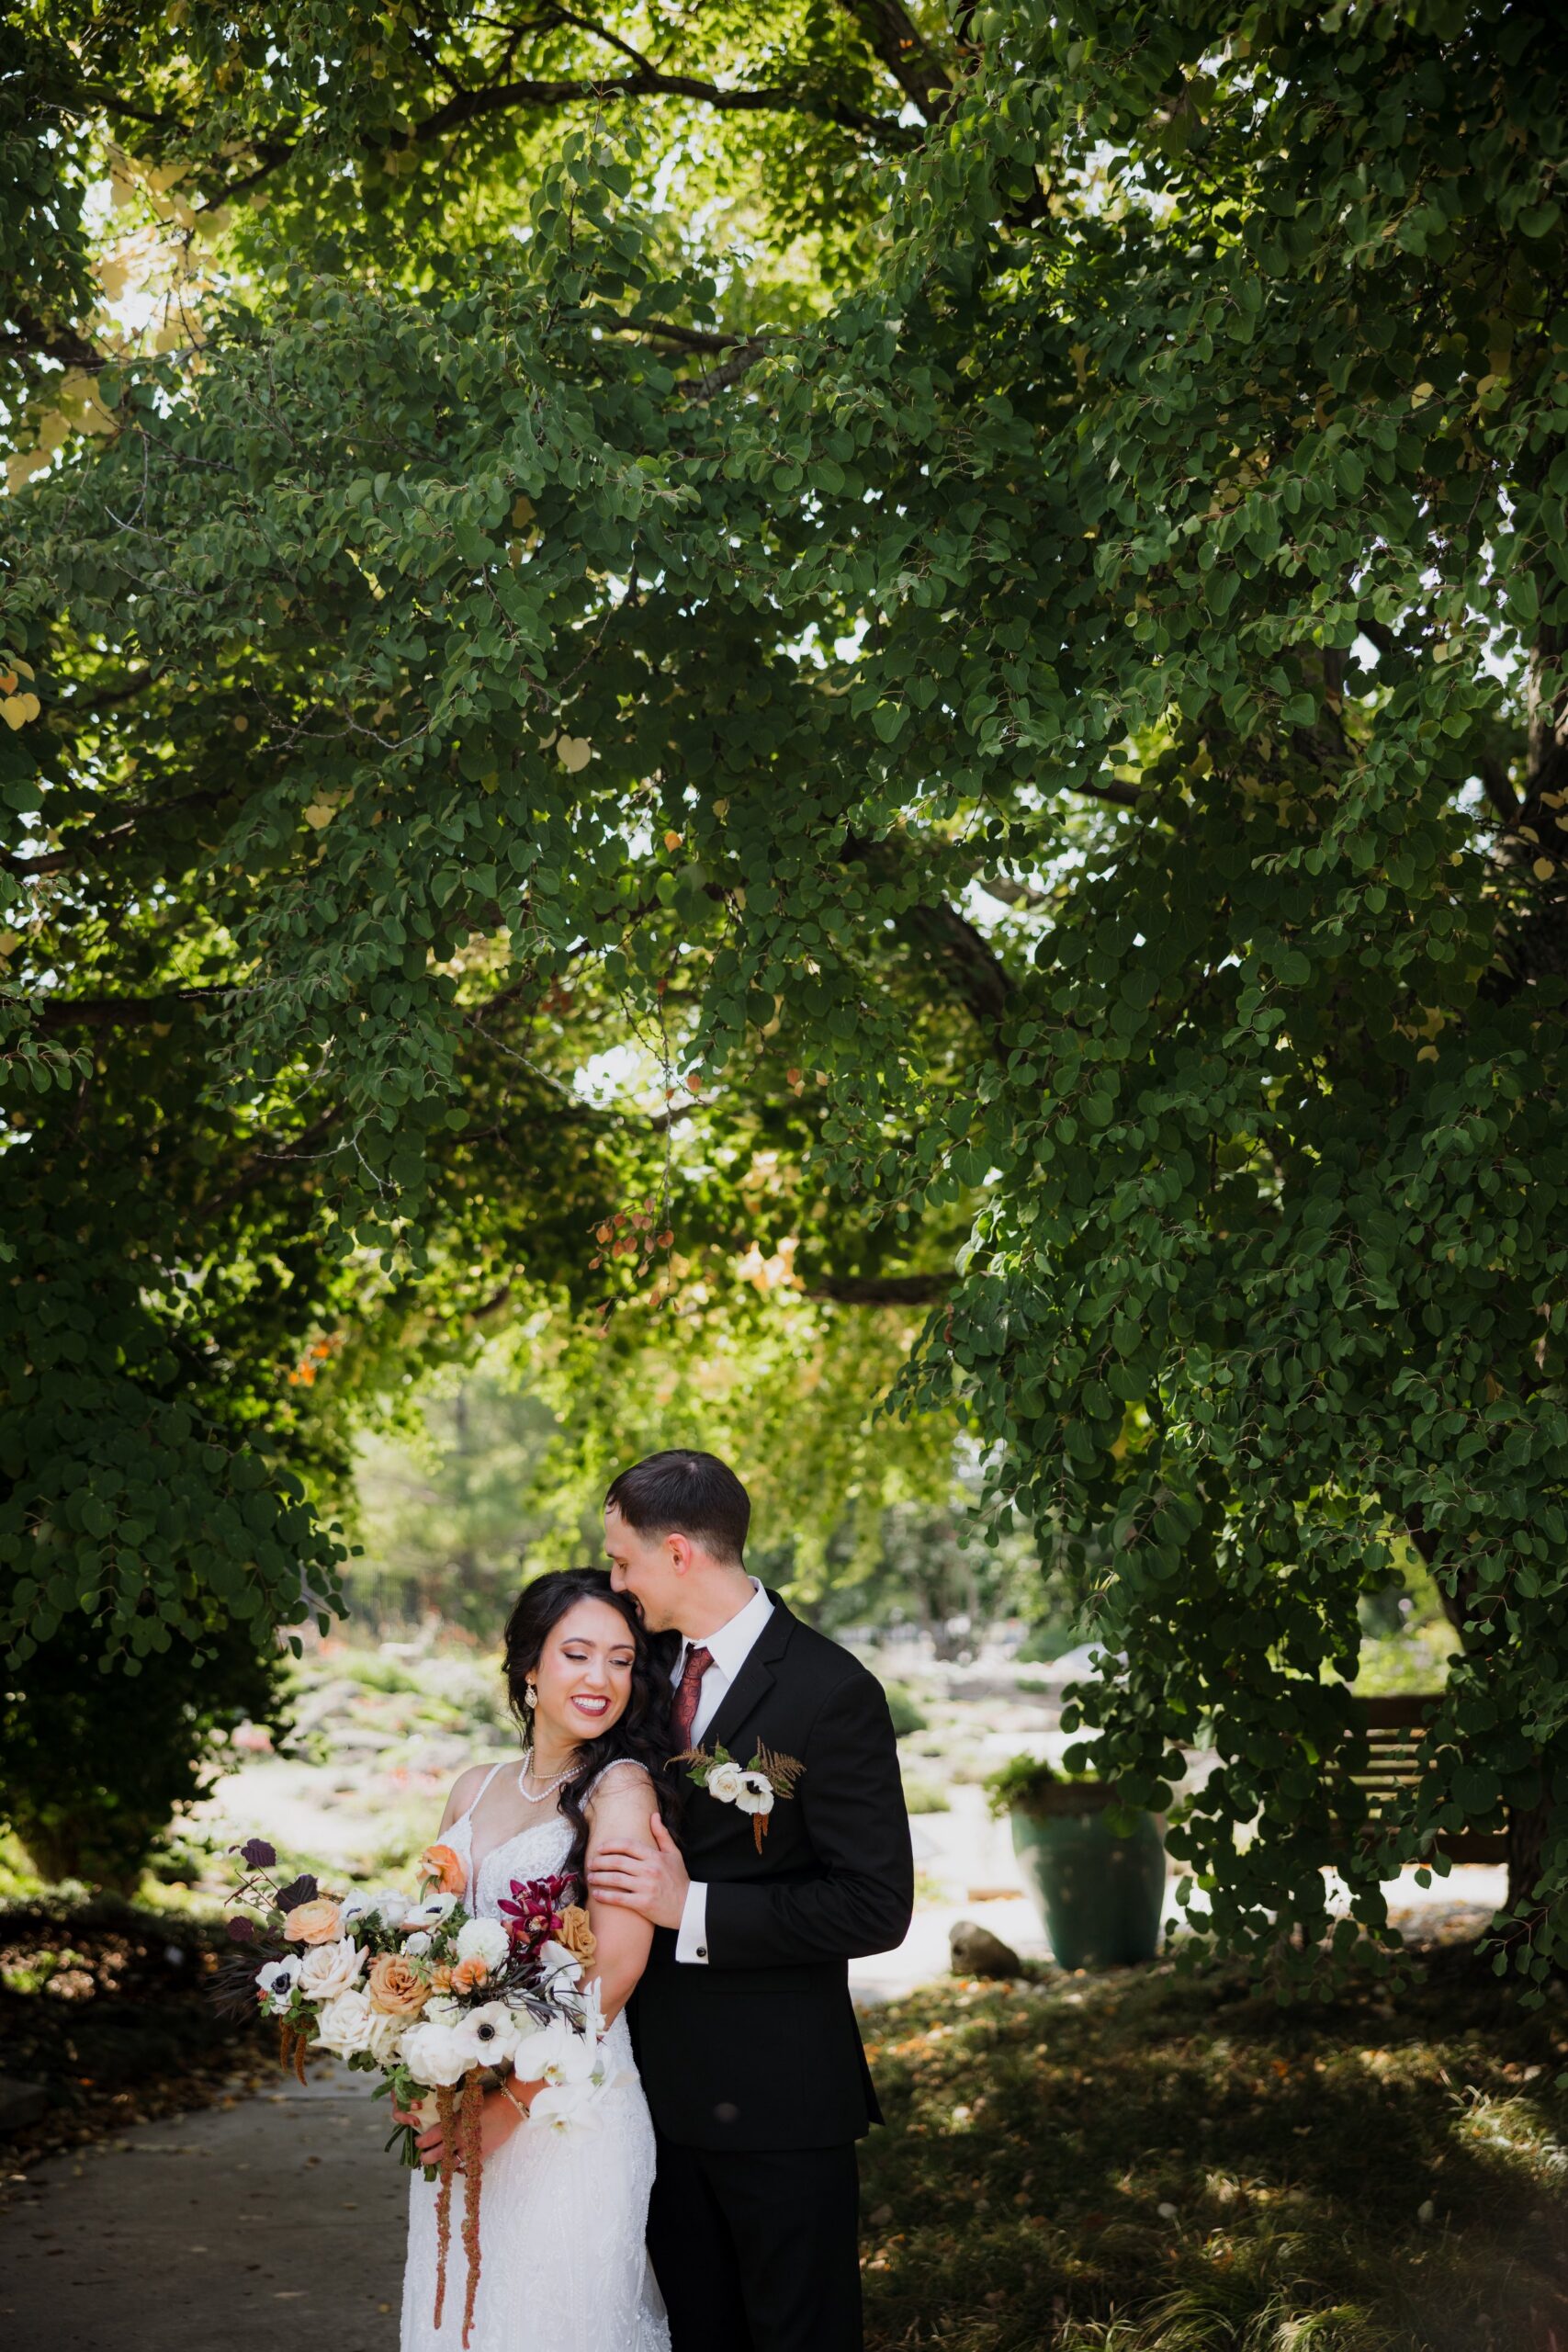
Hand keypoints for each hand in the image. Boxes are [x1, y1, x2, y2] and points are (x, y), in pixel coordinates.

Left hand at [414, 2084, 533, 2168]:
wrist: (509, 2108)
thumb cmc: (488, 2100)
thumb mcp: (466, 2104)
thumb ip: (453, 2116)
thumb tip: (441, 2121)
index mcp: (455, 2123)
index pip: (433, 2136)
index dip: (423, 2142)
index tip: (418, 2142)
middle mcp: (460, 2138)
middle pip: (438, 2153)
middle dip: (427, 2157)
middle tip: (422, 2157)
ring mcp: (471, 2149)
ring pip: (451, 2163)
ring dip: (442, 2164)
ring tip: (437, 2164)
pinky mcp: (481, 2155)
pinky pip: (467, 2166)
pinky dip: (460, 2167)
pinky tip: (457, 2167)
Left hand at [586, 1809, 689, 1929]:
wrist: (689, 1906)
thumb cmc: (679, 1879)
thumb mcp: (674, 1853)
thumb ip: (662, 1834)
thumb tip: (653, 1815)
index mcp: (655, 1856)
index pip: (627, 1845)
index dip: (610, 1845)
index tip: (599, 1848)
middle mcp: (649, 1870)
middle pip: (618, 1862)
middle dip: (600, 1861)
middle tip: (591, 1863)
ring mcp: (646, 1887)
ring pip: (616, 1879)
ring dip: (599, 1877)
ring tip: (590, 1877)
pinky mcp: (643, 1904)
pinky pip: (619, 1898)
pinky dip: (605, 1896)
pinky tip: (596, 1894)